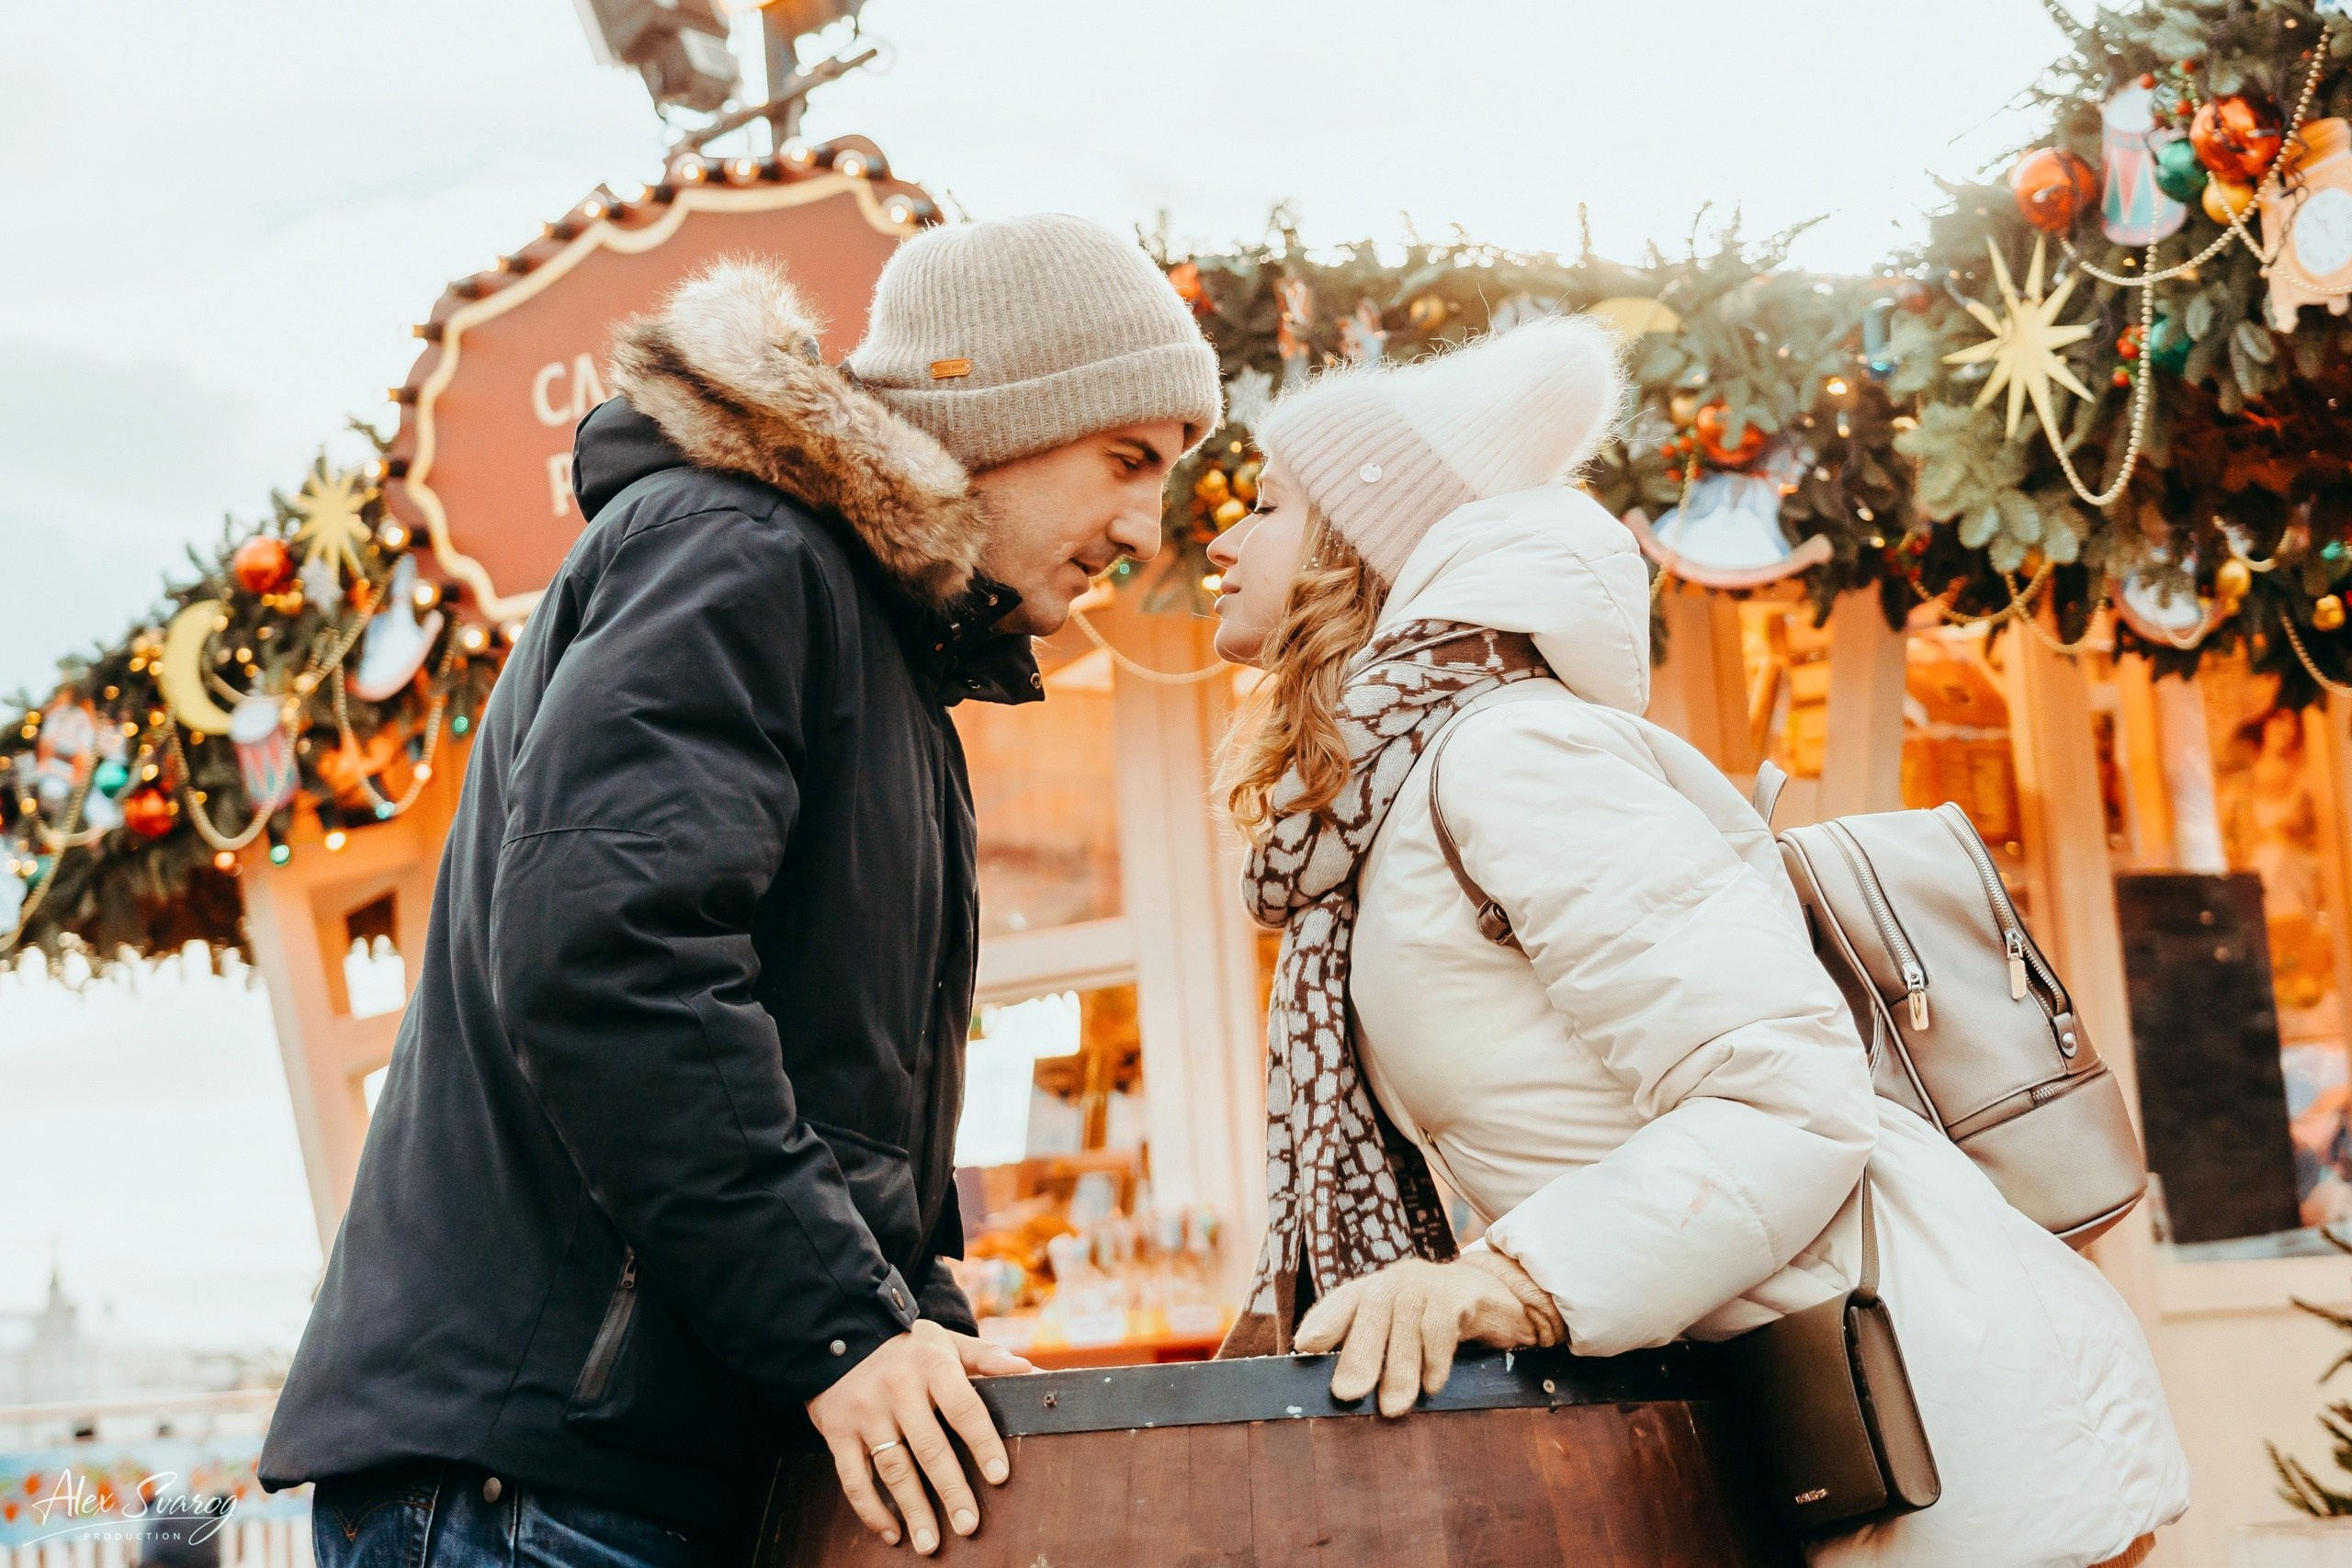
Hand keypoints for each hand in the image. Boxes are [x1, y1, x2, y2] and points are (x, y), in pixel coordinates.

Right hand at [806, 1320, 1036, 1553]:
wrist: (837, 1334)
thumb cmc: (906, 1345)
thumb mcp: (945, 1341)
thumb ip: (986, 1358)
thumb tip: (1031, 1373)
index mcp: (931, 1366)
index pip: (963, 1407)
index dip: (982, 1443)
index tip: (999, 1476)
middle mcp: (898, 1389)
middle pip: (929, 1447)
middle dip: (951, 1490)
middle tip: (969, 1525)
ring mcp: (865, 1412)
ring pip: (892, 1468)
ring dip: (912, 1509)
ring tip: (930, 1543)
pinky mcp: (837, 1432)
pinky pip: (853, 1478)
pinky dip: (871, 1510)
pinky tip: (892, 1533)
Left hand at [1294, 1251, 1564, 1417]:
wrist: (1501, 1301)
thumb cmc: (1441, 1325)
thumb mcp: (1405, 1335)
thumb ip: (1378, 1351)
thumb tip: (1344, 1392)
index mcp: (1378, 1289)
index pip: (1345, 1299)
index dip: (1324, 1320)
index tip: (1305, 1347)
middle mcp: (1399, 1280)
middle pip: (1371, 1308)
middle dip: (1358, 1353)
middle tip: (1347, 1394)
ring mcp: (1430, 1282)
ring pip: (1406, 1320)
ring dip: (1398, 1368)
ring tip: (1392, 1408)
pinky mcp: (1461, 1293)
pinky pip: (1441, 1325)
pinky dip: (1435, 1358)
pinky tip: (1434, 1386)